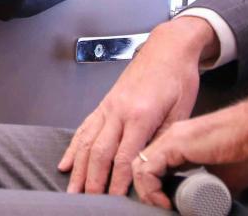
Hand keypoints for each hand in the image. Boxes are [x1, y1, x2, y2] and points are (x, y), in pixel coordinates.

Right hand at [58, 15, 212, 195]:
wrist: (168, 47)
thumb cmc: (178, 77)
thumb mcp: (182, 111)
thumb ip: (164, 139)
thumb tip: (152, 165)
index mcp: (141, 114)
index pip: (124, 156)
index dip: (118, 181)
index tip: (115, 200)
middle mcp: (119, 110)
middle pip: (100, 152)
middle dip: (93, 180)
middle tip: (89, 202)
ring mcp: (108, 106)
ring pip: (87, 141)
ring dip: (78, 168)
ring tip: (73, 190)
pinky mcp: (104, 103)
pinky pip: (84, 127)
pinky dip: (73, 147)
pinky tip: (66, 163)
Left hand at [129, 92, 247, 209]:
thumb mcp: (226, 176)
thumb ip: (213, 187)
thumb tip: (212, 206)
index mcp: (181, 145)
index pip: (154, 167)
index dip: (155, 189)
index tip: (167, 205)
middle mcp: (171, 139)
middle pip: (142, 165)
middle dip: (145, 191)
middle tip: (160, 207)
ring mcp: (171, 139)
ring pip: (139, 166)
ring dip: (145, 191)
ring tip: (161, 206)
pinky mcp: (174, 143)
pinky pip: (147, 168)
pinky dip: (149, 188)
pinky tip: (164, 200)